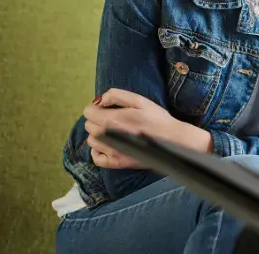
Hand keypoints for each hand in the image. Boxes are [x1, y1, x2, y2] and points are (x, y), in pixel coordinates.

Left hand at [84, 89, 212, 168]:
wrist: (170, 139)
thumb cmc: (156, 118)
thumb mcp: (139, 100)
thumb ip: (116, 95)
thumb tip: (99, 100)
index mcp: (111, 119)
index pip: (88, 112)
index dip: (97, 107)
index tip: (108, 108)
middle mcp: (106, 136)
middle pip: (88, 125)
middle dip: (98, 119)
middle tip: (114, 118)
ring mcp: (110, 152)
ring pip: (91, 141)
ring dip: (98, 134)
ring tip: (114, 132)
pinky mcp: (115, 163)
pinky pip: (95, 157)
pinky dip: (99, 150)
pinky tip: (110, 145)